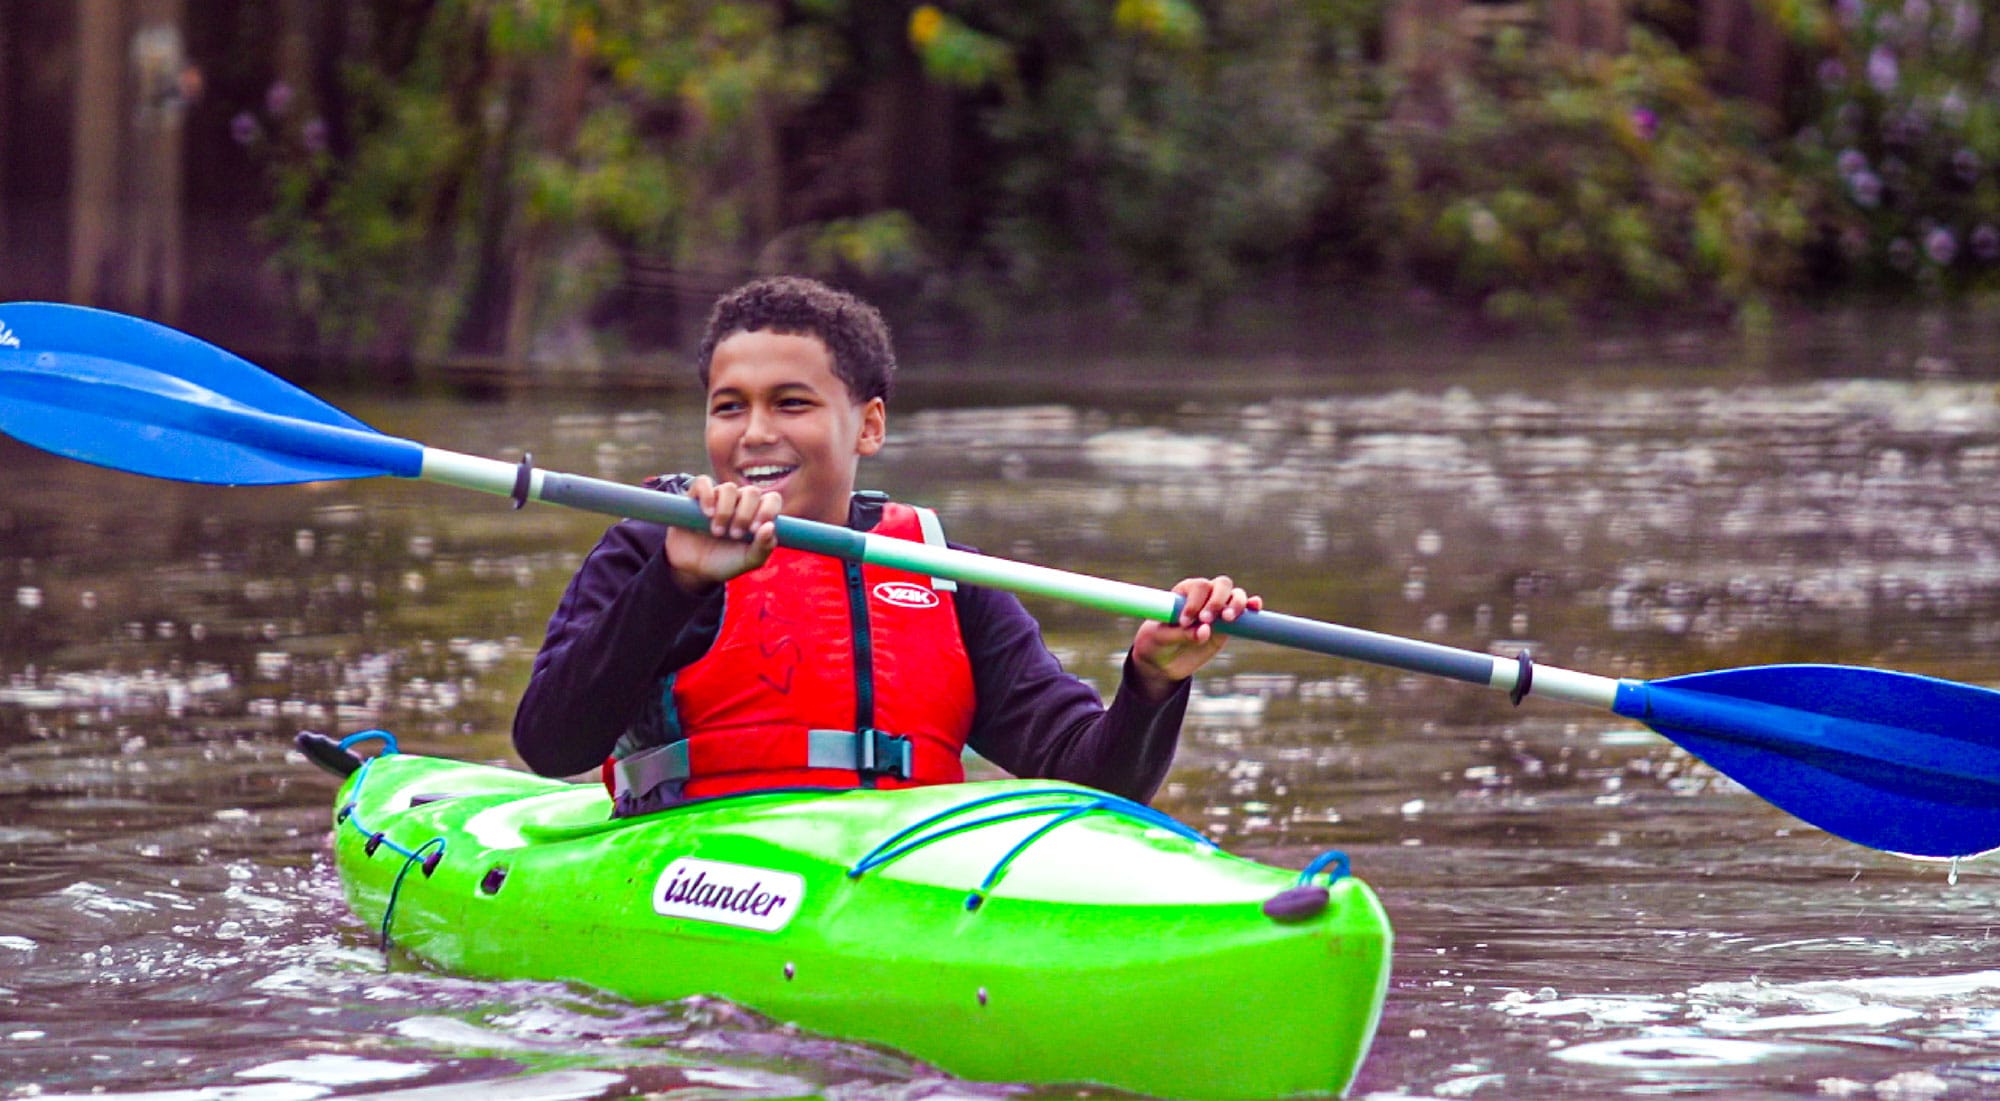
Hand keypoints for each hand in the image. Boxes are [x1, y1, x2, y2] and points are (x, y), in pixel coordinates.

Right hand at [664, 475, 782, 593]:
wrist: (693, 568)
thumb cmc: (724, 562)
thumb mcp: (747, 561)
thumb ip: (763, 547)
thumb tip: (770, 526)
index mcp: (757, 514)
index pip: (772, 499)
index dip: (767, 511)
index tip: (754, 530)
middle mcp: (740, 502)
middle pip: (752, 492)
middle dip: (744, 515)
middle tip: (734, 535)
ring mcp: (718, 497)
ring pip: (729, 488)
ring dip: (725, 511)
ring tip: (717, 532)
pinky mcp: (696, 496)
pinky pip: (703, 482)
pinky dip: (707, 496)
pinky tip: (707, 513)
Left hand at [1128, 575, 1261, 702]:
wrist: (1163, 662)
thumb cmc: (1156, 643)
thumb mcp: (1161, 638)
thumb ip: (1181, 634)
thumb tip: (1205, 632)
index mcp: (1184, 592)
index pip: (1197, 587)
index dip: (1195, 602)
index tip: (1185, 622)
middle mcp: (1204, 597)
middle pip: (1220, 585)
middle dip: (1217, 600)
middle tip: (1206, 620)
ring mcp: (1219, 610)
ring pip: (1235, 595)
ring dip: (1236, 604)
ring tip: (1227, 619)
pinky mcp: (1229, 626)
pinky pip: (1245, 613)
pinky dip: (1252, 607)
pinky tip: (1256, 608)